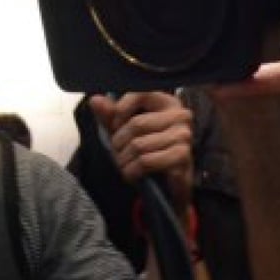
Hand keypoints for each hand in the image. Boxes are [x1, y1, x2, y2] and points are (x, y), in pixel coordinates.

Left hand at [87, 91, 193, 208]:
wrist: (165, 184)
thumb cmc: (146, 151)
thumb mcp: (124, 130)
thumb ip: (110, 114)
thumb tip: (95, 99)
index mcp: (167, 102)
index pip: (140, 94)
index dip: (120, 111)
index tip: (114, 126)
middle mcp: (180, 115)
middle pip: (137, 124)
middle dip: (119, 142)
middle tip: (117, 153)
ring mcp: (184, 136)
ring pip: (139, 145)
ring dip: (124, 160)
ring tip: (124, 164)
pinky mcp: (182, 156)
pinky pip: (146, 161)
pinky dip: (132, 171)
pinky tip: (132, 174)